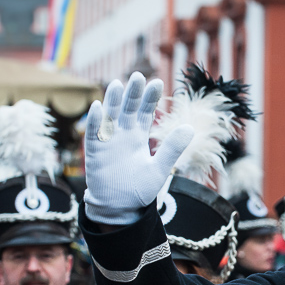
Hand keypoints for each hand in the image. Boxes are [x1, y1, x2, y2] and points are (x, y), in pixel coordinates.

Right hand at [82, 72, 193, 224]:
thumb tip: (190, 127)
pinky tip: (98, 107)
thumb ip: (172, 149)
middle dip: (133, 93)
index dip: (150, 98)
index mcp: (138, 137)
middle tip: (139, 76)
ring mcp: (108, 142)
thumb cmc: (139, 189)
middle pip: (127, 109)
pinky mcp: (95, 153)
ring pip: (109, 116)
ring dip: (112, 101)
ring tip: (117, 84)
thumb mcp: (159, 168)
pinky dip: (95, 121)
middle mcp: (123, 135)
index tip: (157, 82)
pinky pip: (94, 134)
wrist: (119, 209)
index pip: (145, 112)